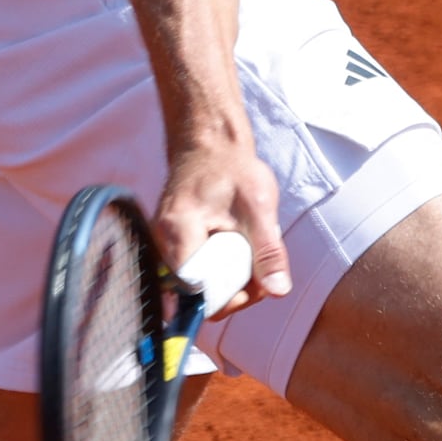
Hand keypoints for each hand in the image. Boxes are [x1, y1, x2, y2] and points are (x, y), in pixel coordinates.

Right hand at [157, 124, 291, 312]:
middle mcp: (163, 241)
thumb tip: (278, 291)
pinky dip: (220, 268)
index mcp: (179, 231)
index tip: (254, 288)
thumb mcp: (259, 207)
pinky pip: (196, 269)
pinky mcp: (174, 242)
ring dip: (227, 281)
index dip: (227, 298)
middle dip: (232, 292)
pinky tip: (238, 253)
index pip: (195, 289)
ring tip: (252, 260)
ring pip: (196, 283)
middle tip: (261, 276)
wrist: (210, 142)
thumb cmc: (232, 167)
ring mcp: (165, 242)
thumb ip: (268, 252)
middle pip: (195, 292)